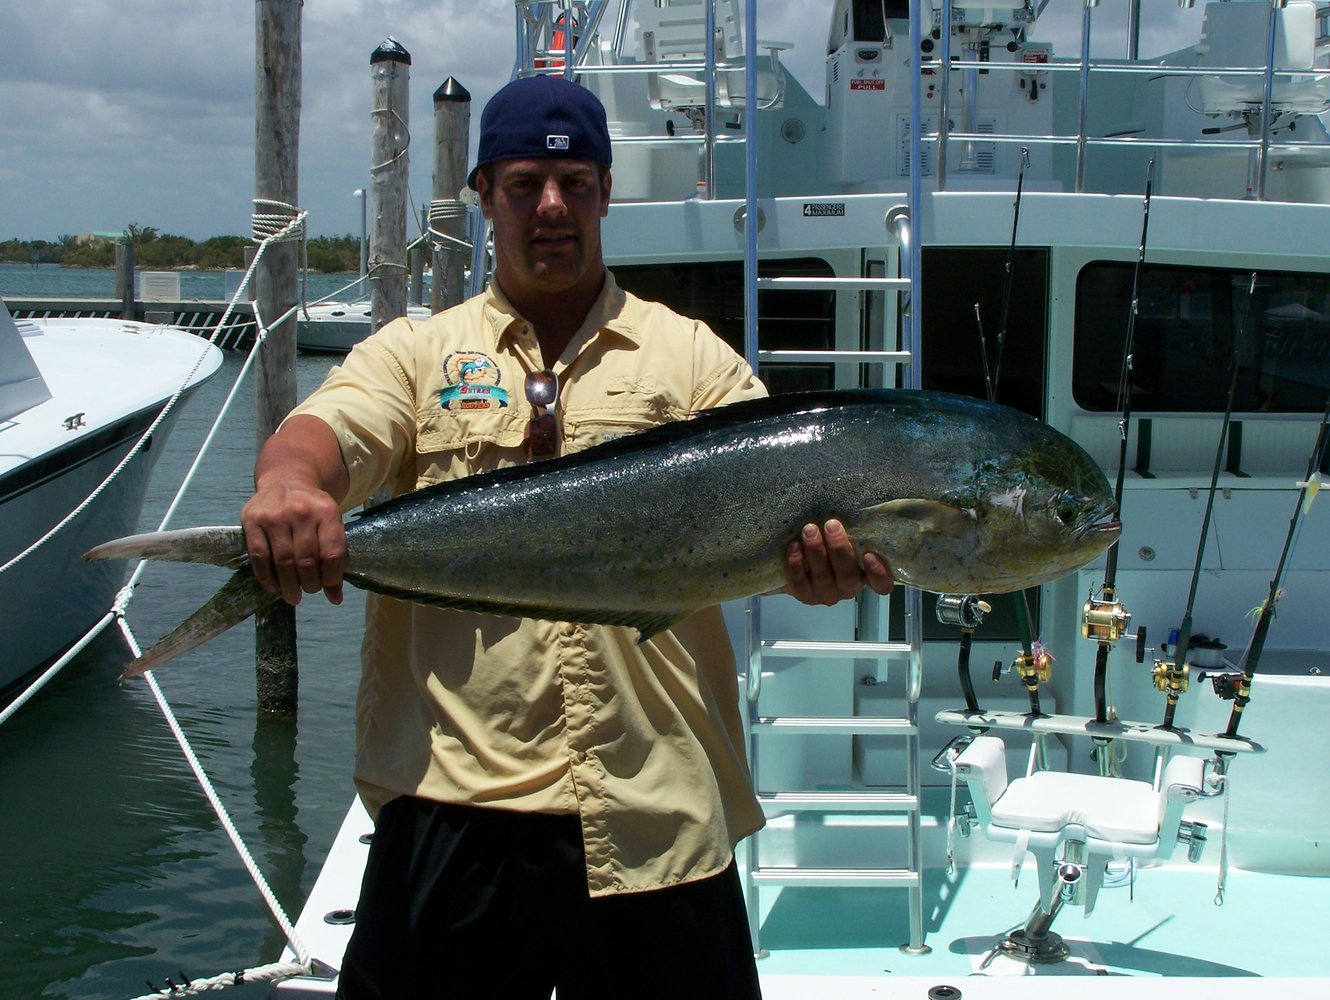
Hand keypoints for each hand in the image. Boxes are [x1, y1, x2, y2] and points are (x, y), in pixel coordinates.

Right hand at [241, 476, 345, 606]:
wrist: (286, 479)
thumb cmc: (311, 510)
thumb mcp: (330, 525)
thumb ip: (335, 559)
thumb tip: (336, 599)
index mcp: (327, 512)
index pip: (332, 553)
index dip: (331, 578)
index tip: (327, 588)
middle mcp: (301, 511)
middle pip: (306, 560)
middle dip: (309, 584)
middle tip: (308, 591)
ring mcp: (274, 515)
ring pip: (283, 561)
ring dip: (289, 586)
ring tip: (292, 595)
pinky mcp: (252, 519)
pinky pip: (259, 556)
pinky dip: (267, 577)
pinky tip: (274, 586)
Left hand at [783, 519, 893, 605]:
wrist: (797, 555)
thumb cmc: (828, 538)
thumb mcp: (845, 533)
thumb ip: (856, 527)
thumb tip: (866, 500)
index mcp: (865, 574)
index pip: (882, 584)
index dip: (879, 574)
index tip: (869, 555)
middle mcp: (848, 587)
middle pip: (848, 577)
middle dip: (840, 550)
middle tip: (832, 526)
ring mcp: (826, 594)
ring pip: (823, 578)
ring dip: (816, 552)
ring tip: (809, 529)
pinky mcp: (805, 595)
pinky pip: (800, 583)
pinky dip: (796, 564)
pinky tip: (794, 546)